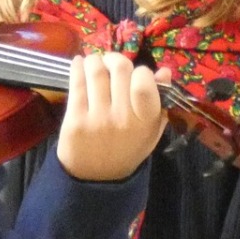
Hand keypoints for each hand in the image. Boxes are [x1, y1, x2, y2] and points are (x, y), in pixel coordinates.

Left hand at [56, 52, 164, 181]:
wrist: (95, 179)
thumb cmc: (126, 151)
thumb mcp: (150, 132)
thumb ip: (160, 103)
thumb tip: (164, 71)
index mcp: (145, 121)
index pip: (144, 81)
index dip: (140, 70)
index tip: (134, 74)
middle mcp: (123, 118)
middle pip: (120, 69)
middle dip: (115, 59)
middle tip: (110, 63)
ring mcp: (97, 118)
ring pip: (96, 71)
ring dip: (95, 60)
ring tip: (95, 63)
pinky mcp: (75, 119)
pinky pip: (76, 83)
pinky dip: (78, 67)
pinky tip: (80, 64)